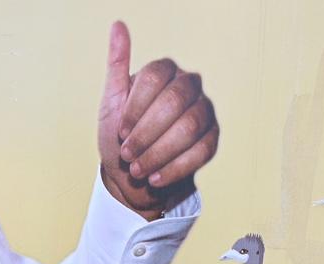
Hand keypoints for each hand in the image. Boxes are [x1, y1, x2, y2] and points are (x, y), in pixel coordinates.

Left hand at [97, 21, 218, 219]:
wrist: (133, 176)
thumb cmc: (120, 136)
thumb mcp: (111, 102)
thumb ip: (117, 66)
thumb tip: (118, 25)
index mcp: (165, 72)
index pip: (155, 77)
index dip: (135, 107)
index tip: (120, 132)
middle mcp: (189, 86)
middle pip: (174, 101)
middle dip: (146, 133)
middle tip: (127, 154)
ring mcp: (204, 112)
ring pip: (190, 127)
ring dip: (159, 153)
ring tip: (137, 169)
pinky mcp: (212, 139)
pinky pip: (201, 151)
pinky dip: (174, 168)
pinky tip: (154, 179)